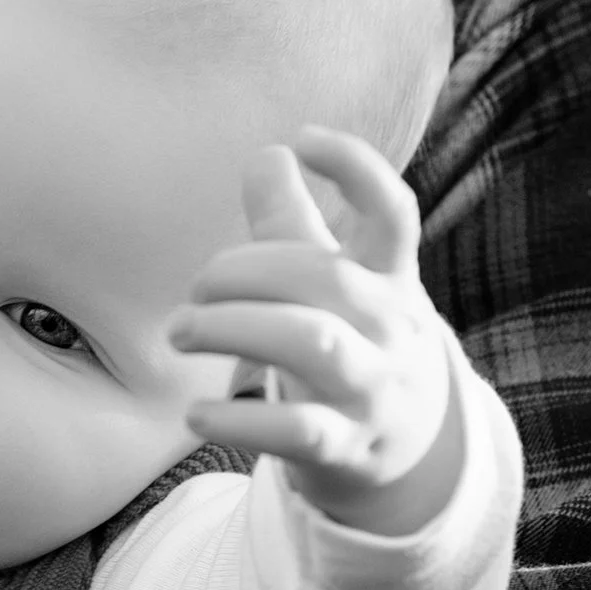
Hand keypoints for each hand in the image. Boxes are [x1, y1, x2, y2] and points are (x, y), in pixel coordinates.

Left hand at [170, 130, 460, 536]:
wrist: (409, 451)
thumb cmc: (354, 343)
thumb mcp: (339, 285)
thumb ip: (294, 225)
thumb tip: (266, 154)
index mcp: (391, 278)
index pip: (395, 212)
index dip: (358, 167)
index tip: (304, 139)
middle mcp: (390, 328)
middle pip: (325, 277)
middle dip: (247, 270)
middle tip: (197, 285)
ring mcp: (372, 389)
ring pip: (313, 344)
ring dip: (234, 328)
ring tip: (181, 330)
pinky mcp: (345, 447)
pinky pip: (293, 432)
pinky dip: (237, 421)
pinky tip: (195, 413)